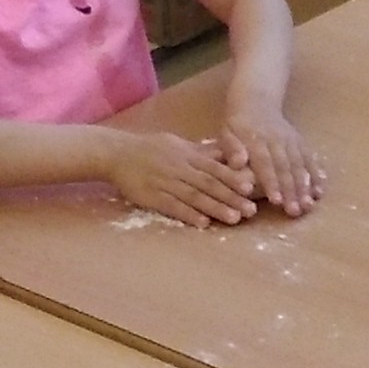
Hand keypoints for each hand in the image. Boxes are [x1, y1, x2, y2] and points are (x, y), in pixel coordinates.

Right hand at [109, 131, 258, 225]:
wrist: (117, 153)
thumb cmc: (151, 149)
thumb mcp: (178, 144)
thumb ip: (203, 152)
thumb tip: (229, 155)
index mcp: (187, 155)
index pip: (214, 167)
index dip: (233, 178)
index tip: (251, 188)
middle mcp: (179, 168)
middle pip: (209, 184)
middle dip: (231, 197)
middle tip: (250, 210)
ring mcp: (165, 182)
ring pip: (193, 196)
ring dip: (215, 208)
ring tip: (233, 219)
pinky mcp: (151, 196)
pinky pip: (172, 206)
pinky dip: (187, 214)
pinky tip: (203, 223)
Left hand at [218, 111, 324, 216]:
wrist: (257, 102)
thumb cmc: (238, 124)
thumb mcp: (226, 132)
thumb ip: (231, 149)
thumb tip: (238, 164)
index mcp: (257, 140)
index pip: (265, 163)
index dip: (271, 183)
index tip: (276, 201)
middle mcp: (277, 141)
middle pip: (286, 168)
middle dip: (292, 191)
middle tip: (295, 211)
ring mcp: (292, 142)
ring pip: (300, 165)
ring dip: (305, 187)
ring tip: (309, 205)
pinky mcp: (301, 143)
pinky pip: (310, 160)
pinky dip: (316, 176)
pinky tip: (319, 192)